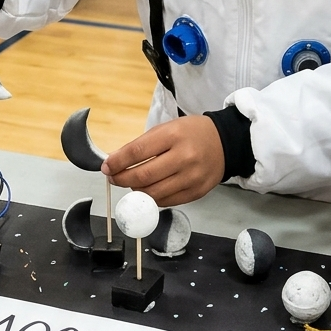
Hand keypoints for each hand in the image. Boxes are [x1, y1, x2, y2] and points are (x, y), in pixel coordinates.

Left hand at [102, 116, 224, 206]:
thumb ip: (142, 145)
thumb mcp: (166, 129)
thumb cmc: (191, 133)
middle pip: (143, 176)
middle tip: (114, 178)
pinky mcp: (196, 192)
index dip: (117, 162)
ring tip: (131, 184)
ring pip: (153, 193)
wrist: (224, 142)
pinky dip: (152, 198)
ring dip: (135, 191)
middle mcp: (184, 157)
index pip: (137, 152)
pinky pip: (166, 202)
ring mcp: (191, 177)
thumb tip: (115, 161)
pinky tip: (148, 190)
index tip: (106, 167)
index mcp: (173, 135)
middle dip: (122, 179)